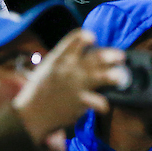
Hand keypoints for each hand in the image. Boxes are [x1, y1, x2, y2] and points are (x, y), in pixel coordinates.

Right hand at [12, 29, 127, 144]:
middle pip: (97, 56)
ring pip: (105, 76)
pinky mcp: (81, 103)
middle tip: (119, 57)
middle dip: (112, 55)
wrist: (31, 114)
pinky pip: (101, 103)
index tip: (93, 39)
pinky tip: (102, 105)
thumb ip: (64, 59)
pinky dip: (104, 104)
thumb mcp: (47, 68)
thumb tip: (83, 52)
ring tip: (119, 78)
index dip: (87, 36)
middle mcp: (69, 68)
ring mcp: (76, 85)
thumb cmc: (40, 89)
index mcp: (59, 57)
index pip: (76, 38)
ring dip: (115, 76)